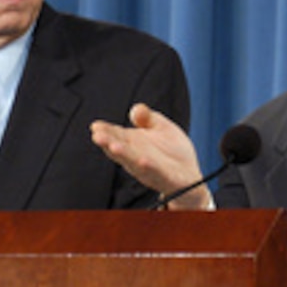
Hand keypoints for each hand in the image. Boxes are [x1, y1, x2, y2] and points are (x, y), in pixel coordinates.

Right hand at [90, 103, 210, 209]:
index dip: (106, 131)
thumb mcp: (161, 127)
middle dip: (108, 142)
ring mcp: (150, 169)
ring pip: (133, 162)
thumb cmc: (172, 150)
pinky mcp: (166, 177)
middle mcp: (137, 157)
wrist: (190, 174)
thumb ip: (148, 117)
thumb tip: (136, 109)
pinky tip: (142, 160)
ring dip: (123, 155)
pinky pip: (156, 172)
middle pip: (120, 149)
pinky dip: (148, 167)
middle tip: (97, 135)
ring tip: (114, 146)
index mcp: (133, 144)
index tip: (96, 126)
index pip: (116, 136)